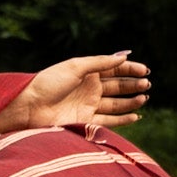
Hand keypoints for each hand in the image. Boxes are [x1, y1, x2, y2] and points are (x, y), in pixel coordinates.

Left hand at [0, 53, 150, 136]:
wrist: (29, 107)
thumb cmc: (49, 83)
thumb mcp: (76, 67)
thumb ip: (100, 62)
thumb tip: (124, 55)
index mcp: (87, 72)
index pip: (114, 69)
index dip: (130, 69)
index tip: (144, 70)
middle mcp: (89, 89)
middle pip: (117, 86)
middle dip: (133, 85)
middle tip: (147, 85)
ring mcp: (87, 105)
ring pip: (115, 104)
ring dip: (131, 101)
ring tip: (144, 98)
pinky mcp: (85, 122)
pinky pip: (108, 121)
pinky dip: (122, 119)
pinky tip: (136, 115)